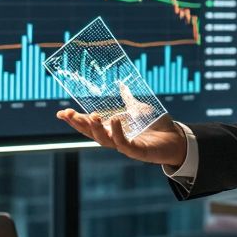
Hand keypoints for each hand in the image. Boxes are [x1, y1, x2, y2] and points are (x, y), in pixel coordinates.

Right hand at [56, 83, 186, 168]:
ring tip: (92, 116)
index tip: (61, 113)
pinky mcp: (138, 152)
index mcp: (112, 129)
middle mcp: (115, 139)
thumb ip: (129, 100)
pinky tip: (115, 121)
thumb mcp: (140, 109)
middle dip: (78, 124)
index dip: (75, 120)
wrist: (176, 139)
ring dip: (96, 129)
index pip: (89, 125)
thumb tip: (121, 85)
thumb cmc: (157, 126)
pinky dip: (118, 133)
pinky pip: (124, 144)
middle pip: (91, 134)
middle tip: (68, 114)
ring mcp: (125, 146)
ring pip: (104, 140)